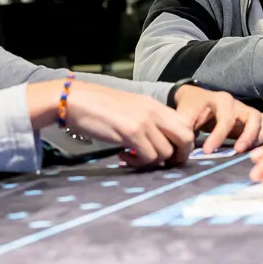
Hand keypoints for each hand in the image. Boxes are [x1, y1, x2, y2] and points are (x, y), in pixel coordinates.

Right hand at [61, 80, 195, 167]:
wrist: (75, 100)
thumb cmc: (99, 106)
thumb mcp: (131, 108)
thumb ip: (148, 121)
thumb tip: (159, 142)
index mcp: (156, 105)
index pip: (186, 125)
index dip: (183, 144)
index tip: (169, 153)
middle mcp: (154, 111)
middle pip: (187, 138)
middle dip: (179, 156)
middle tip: (162, 163)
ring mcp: (144, 121)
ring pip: (166, 153)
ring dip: (152, 162)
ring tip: (133, 157)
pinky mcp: (131, 132)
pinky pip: (148, 157)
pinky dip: (138, 163)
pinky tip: (122, 156)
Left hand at [173, 86, 262, 154]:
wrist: (197, 99)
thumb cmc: (192, 107)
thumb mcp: (184, 114)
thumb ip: (185, 128)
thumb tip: (186, 147)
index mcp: (222, 100)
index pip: (226, 119)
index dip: (218, 137)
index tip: (208, 151)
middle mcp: (238, 104)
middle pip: (253, 117)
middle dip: (247, 136)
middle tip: (237, 152)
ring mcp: (247, 111)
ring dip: (260, 137)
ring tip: (250, 153)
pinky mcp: (252, 119)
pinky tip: (259, 149)